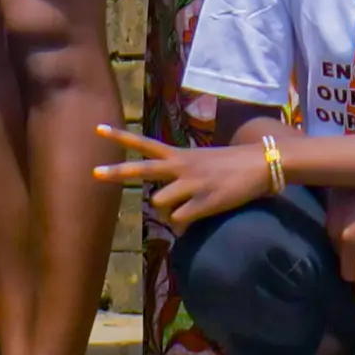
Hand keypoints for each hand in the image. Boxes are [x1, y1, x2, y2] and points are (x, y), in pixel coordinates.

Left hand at [93, 124, 281, 230]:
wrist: (259, 165)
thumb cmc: (228, 165)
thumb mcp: (199, 161)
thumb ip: (178, 175)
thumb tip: (163, 203)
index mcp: (178, 154)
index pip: (145, 144)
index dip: (121, 138)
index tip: (98, 129)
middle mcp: (180, 167)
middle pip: (142, 170)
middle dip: (117, 173)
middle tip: (95, 173)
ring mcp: (190, 184)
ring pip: (160, 204)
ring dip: (169, 212)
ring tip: (189, 207)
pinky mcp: (202, 203)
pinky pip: (180, 222)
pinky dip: (185, 226)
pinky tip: (198, 218)